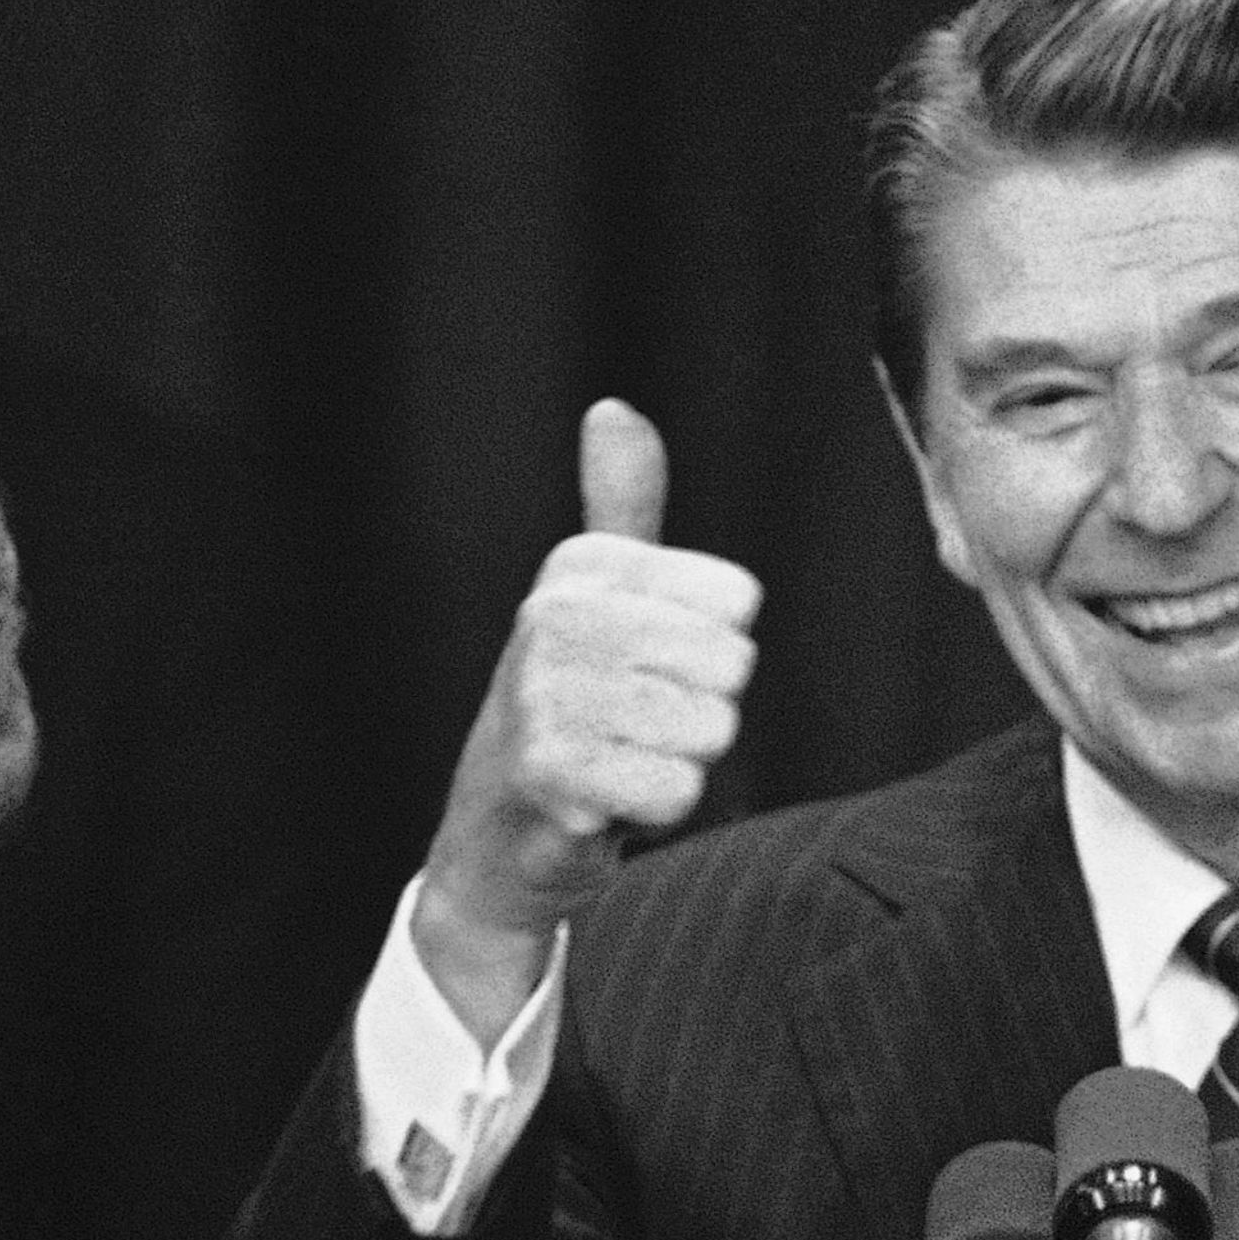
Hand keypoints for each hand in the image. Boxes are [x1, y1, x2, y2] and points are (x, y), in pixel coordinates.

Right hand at [413, 400, 762, 1044]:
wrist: (500, 831)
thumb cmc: (573, 706)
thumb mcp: (598, 599)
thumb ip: (621, 507)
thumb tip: (612, 408)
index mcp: (582, 568)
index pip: (737, 605)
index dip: (713, 654)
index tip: (651, 672)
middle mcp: (556, 617)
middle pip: (730, 667)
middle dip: (702, 715)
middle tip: (638, 728)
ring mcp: (546, 693)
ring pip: (710, 731)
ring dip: (679, 765)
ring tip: (623, 762)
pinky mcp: (550, 772)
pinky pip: (677, 790)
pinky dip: (657, 811)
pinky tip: (608, 805)